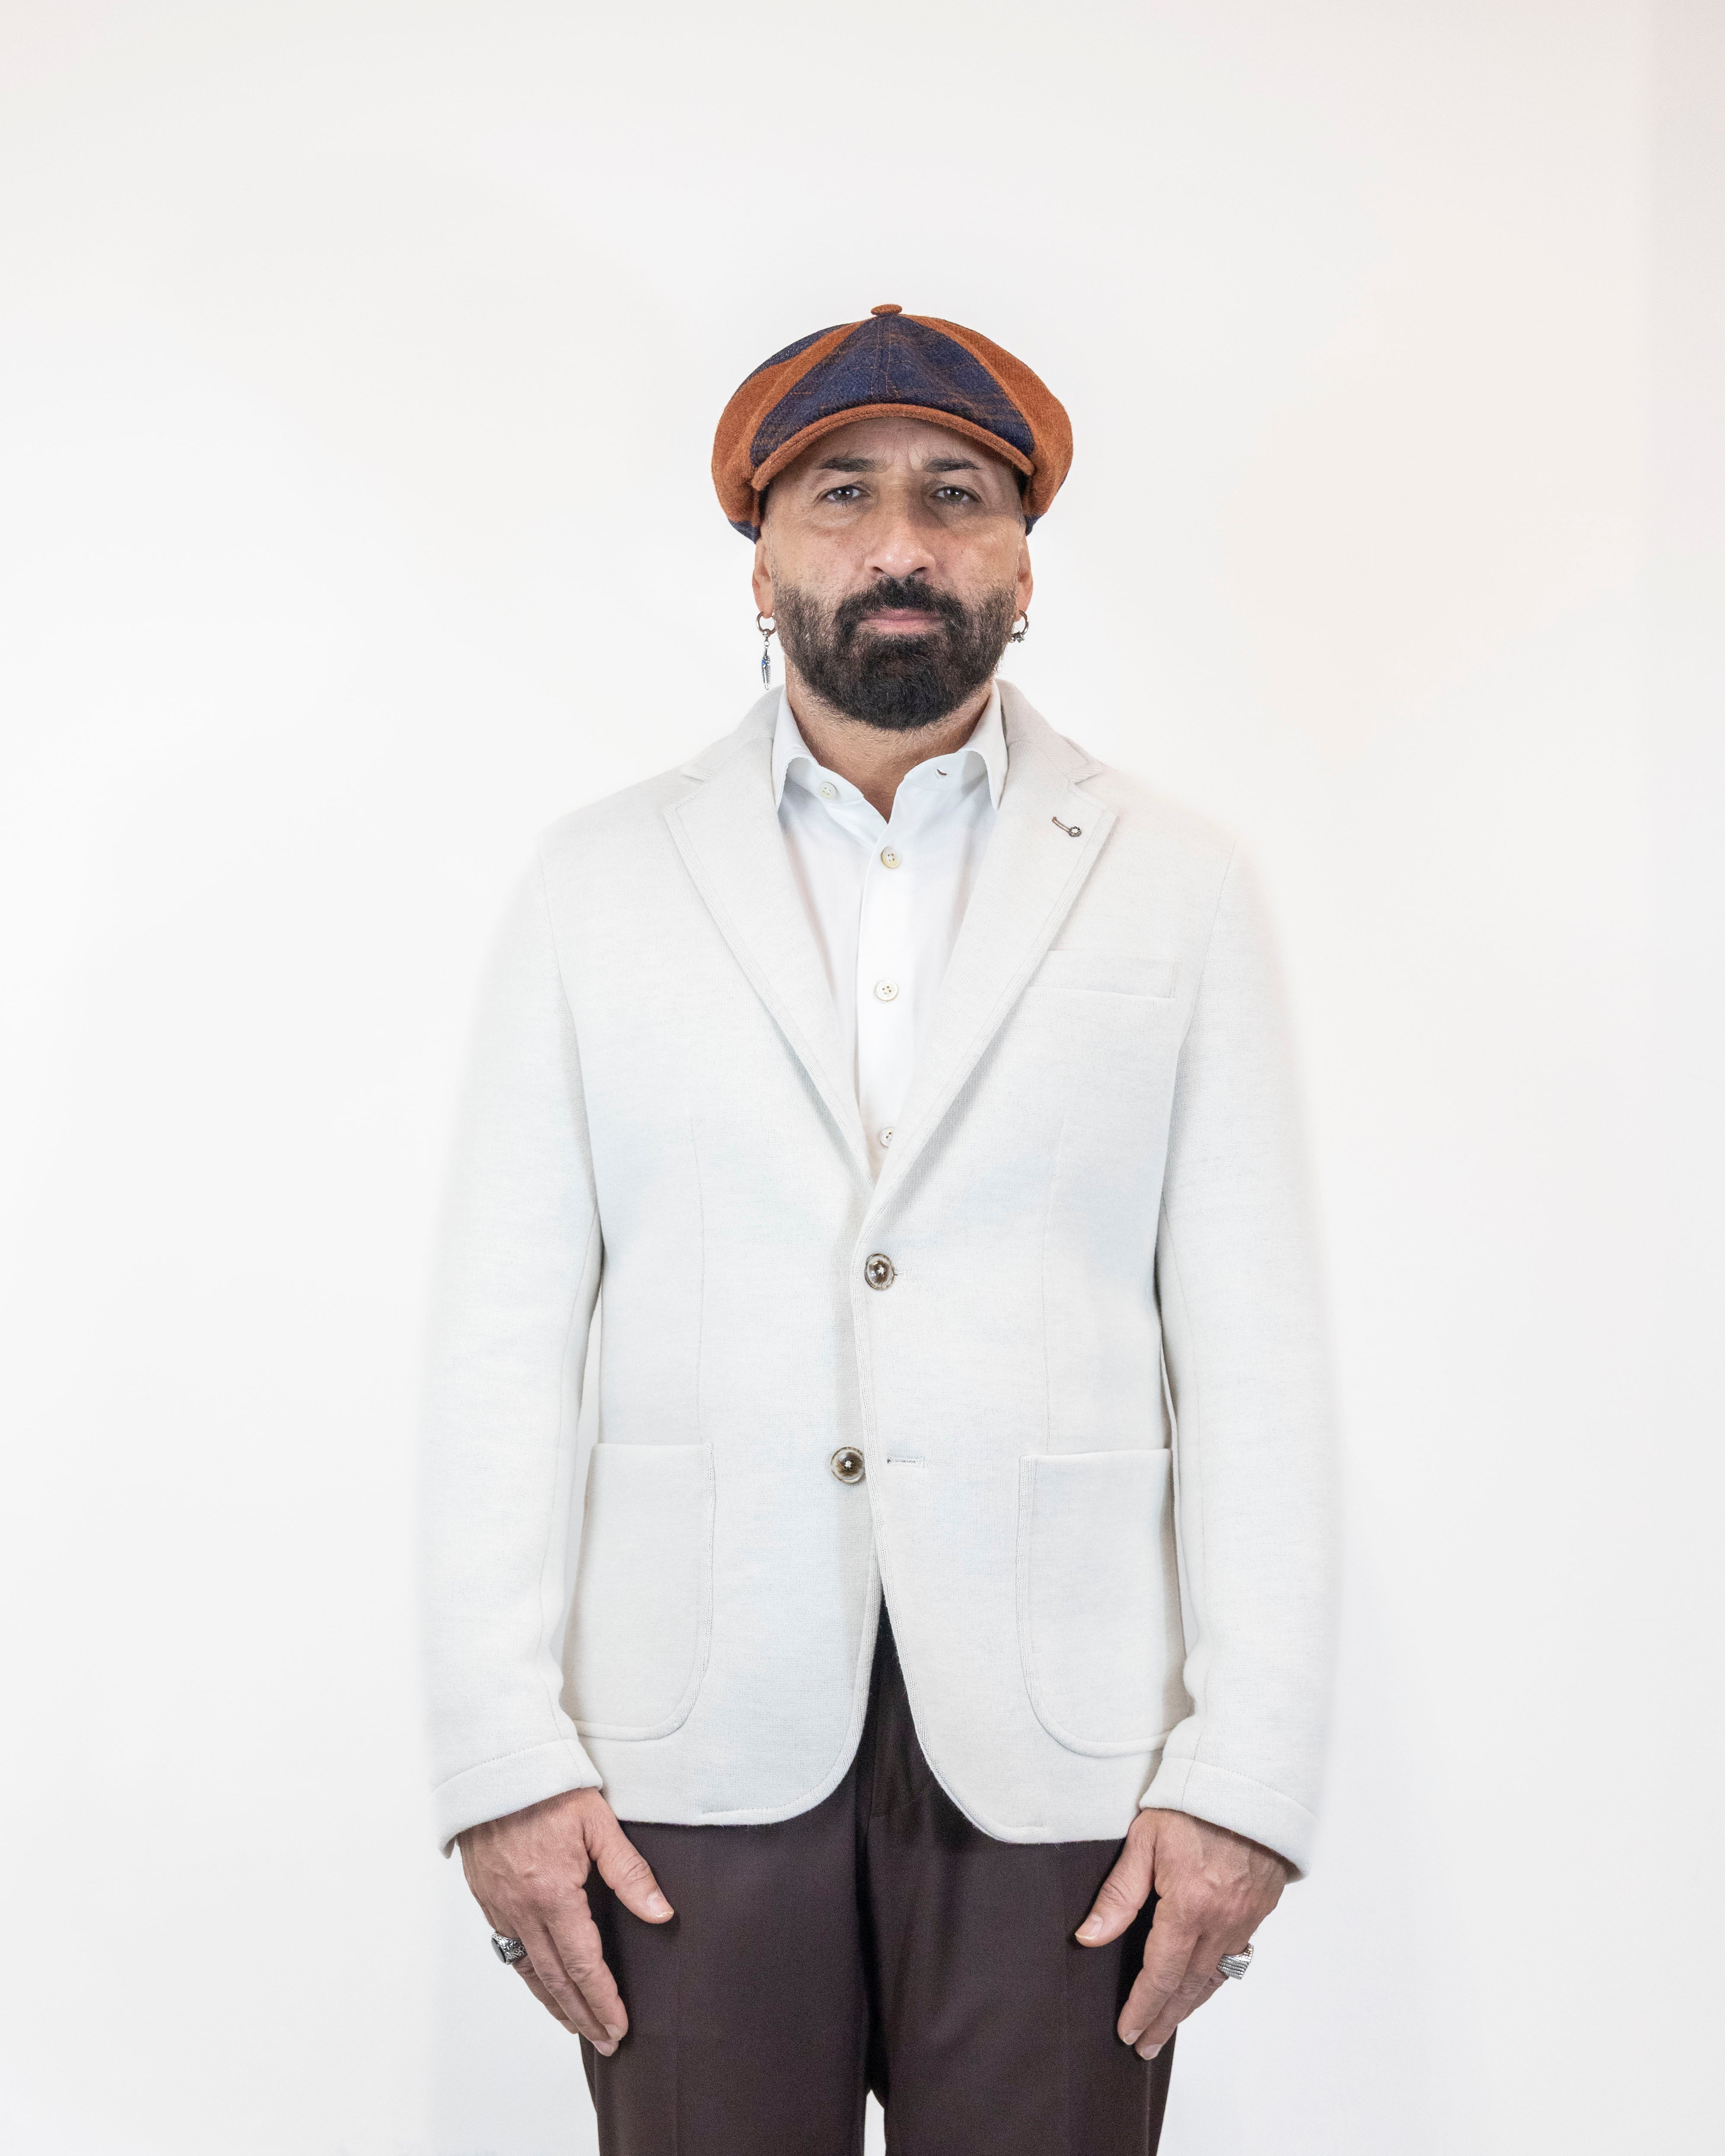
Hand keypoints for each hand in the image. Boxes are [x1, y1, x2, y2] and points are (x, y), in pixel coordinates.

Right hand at [457, 1786, 673, 2051]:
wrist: (495, 1766)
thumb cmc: (550, 1789)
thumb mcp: (599, 1824)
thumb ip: (630, 1872)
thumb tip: (662, 1914)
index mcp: (552, 1894)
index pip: (583, 1964)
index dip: (603, 2000)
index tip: (620, 2026)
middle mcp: (522, 1910)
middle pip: (556, 1979)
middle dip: (583, 2016)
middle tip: (606, 2042)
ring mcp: (499, 1907)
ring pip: (529, 1971)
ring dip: (555, 2004)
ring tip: (578, 2027)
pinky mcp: (487, 1899)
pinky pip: (510, 1951)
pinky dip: (530, 1976)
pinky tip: (543, 1985)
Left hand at [1075, 1807, 1288, 2058]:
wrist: (1247, 1780)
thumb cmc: (1190, 1803)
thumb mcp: (1144, 1841)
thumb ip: (1118, 1895)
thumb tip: (1089, 1938)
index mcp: (1189, 1905)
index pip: (1161, 1973)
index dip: (1143, 2007)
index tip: (1127, 2032)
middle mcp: (1222, 1920)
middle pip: (1189, 1986)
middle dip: (1165, 2019)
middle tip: (1145, 2046)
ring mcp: (1245, 1917)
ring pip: (1215, 1976)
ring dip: (1190, 2005)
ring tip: (1168, 2025)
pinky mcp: (1260, 1908)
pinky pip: (1236, 1956)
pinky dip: (1216, 1978)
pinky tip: (1202, 1986)